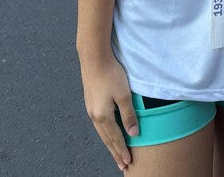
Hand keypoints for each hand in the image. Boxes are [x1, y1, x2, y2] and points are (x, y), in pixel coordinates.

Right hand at [80, 52, 137, 171]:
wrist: (94, 58)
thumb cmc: (111, 74)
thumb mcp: (124, 95)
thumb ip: (129, 115)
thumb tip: (133, 133)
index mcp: (103, 116)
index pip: (115, 138)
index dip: (122, 151)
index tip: (128, 162)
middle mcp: (94, 116)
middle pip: (106, 139)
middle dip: (115, 152)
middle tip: (122, 165)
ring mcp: (90, 109)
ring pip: (101, 132)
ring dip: (109, 144)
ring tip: (115, 152)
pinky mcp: (90, 102)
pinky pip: (99, 124)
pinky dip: (105, 133)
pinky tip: (107, 133)